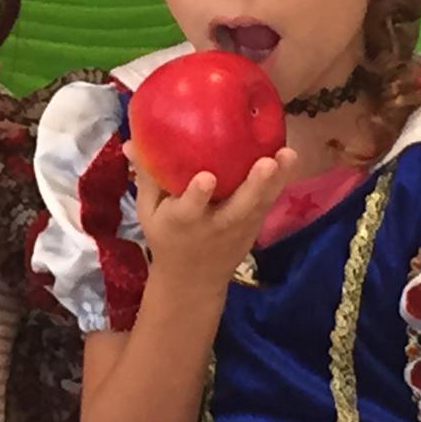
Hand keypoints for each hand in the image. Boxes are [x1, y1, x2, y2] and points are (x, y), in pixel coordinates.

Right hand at [125, 143, 298, 293]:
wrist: (193, 280)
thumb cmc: (167, 237)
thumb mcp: (149, 213)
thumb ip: (147, 178)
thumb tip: (132, 141)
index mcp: (182, 222)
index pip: (190, 209)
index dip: (198, 195)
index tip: (206, 178)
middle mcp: (214, 225)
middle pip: (238, 206)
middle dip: (253, 185)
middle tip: (266, 163)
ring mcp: (239, 227)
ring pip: (260, 203)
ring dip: (276, 180)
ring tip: (287, 154)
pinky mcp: (254, 225)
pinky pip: (269, 201)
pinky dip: (281, 181)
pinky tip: (288, 156)